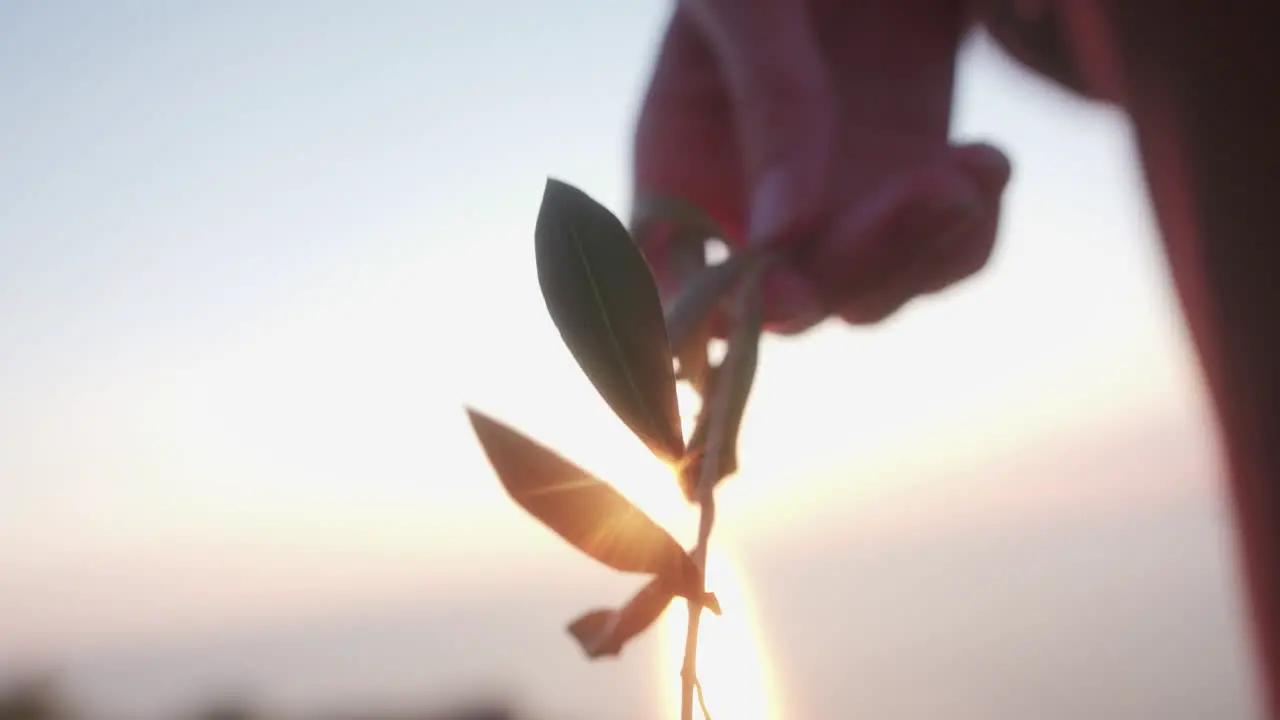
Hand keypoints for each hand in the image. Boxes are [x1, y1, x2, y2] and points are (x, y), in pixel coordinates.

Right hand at [633, 0, 1011, 333]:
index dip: (718, 312)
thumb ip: (767, 97)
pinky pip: (941, 255)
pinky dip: (972, 230)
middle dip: (865, 265)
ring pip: (875, 293)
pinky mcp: (908, 185)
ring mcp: (836, 202)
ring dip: (928, 250)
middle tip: (936, 188)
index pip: (674, 279)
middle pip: (795, 300)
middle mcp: (752, 202)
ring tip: (975, 166)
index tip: (788, 291)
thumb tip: (782, 232)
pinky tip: (985, 160)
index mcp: (681, 162)